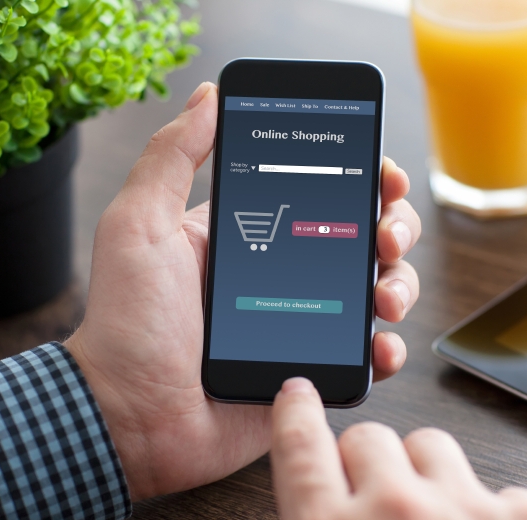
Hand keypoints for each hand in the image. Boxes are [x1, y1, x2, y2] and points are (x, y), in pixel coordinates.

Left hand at [64, 82, 421, 501]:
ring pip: (375, 292)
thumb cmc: (126, 324)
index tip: (382, 174)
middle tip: (385, 236)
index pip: (320, 192)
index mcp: (250, 234)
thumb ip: (172, 158)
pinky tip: (379, 346)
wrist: (129, 416)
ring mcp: (301, 324)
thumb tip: (208, 96)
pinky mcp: (310, 372)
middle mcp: (283, 275)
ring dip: (400, 285)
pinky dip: (385, 350)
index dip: (360, 178)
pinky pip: (365, 357)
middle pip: (361, 237)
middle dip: (393, 228)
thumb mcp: (139, 225)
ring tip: (384, 297)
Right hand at [198, 378, 526, 519]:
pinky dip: (491, 517)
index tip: (298, 394)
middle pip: (368, 437)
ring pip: (431, 446)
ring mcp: (466, 510)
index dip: (295, 411)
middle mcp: (394, 511)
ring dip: (426, 479)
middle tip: (377, 510)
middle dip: (367, 466)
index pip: (298, 441)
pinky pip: (499, 487)